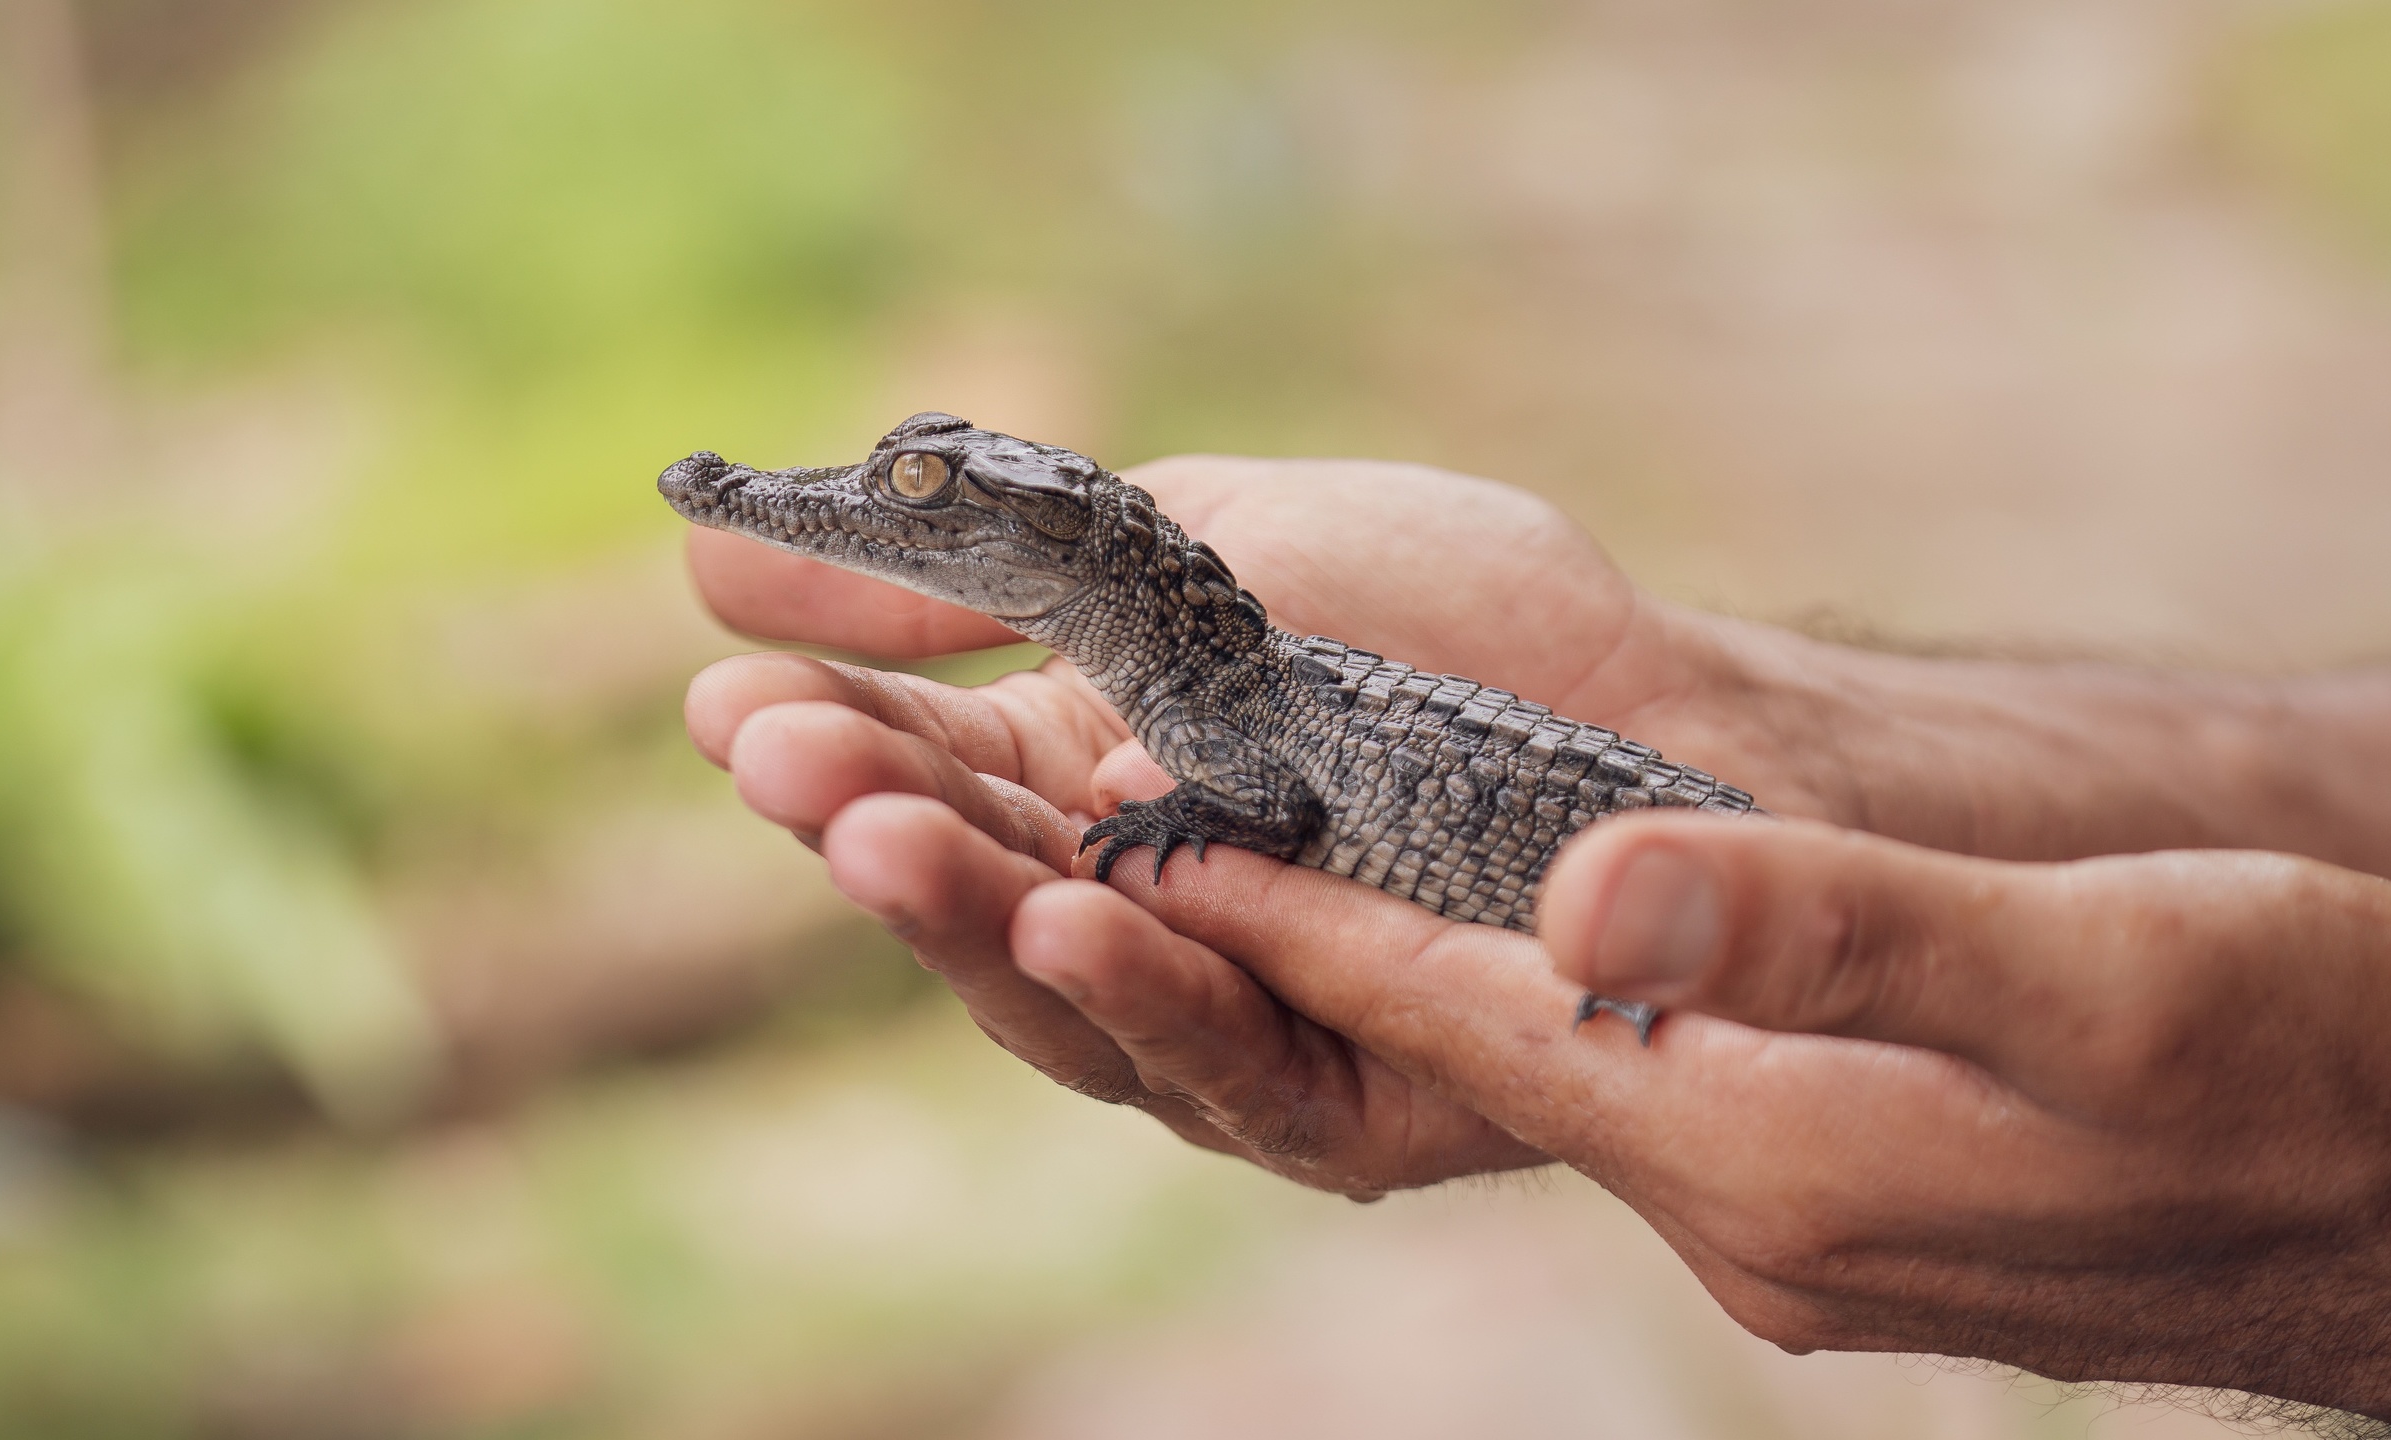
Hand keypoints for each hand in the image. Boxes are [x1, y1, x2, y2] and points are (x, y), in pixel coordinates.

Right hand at [689, 453, 1700, 1193]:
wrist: (1675, 710)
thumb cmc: (1444, 619)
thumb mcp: (1180, 550)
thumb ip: (975, 575)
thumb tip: (715, 562)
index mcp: (1081, 783)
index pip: (923, 775)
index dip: (827, 740)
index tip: (728, 697)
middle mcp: (1133, 917)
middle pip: (969, 898)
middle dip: (869, 824)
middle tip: (777, 756)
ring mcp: (1229, 1016)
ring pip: (1063, 1001)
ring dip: (967, 917)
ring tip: (878, 832)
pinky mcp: (1338, 1098)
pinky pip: (1225, 1064)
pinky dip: (1152, 989)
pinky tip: (1084, 910)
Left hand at [1094, 811, 2390, 1419]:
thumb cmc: (2310, 1064)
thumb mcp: (2096, 968)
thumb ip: (1833, 930)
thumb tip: (1586, 881)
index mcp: (1772, 1148)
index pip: (1468, 1009)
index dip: (1298, 914)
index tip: (1140, 821)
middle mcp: (1750, 1216)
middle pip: (1477, 1052)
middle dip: (1316, 944)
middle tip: (1160, 827)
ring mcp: (1798, 1232)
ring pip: (1555, 1071)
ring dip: (1427, 974)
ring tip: (1298, 870)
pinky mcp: (1855, 1211)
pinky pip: (1652, 1096)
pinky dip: (1563, 1010)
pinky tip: (1545, 955)